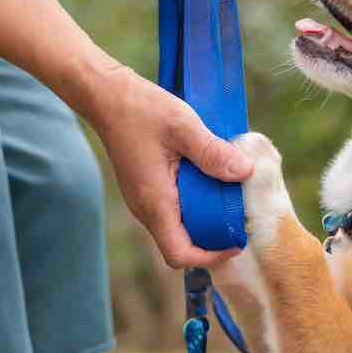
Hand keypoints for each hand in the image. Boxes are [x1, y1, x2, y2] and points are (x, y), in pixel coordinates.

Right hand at [88, 66, 252, 267]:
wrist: (107, 96)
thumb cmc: (140, 109)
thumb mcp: (183, 126)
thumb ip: (213, 152)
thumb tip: (244, 172)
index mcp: (154, 201)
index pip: (179, 254)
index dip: (210, 256)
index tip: (235, 241)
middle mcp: (146, 208)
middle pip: (181, 244)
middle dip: (212, 238)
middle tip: (240, 217)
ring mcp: (144, 200)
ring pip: (178, 227)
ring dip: (204, 219)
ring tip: (230, 198)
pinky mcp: (147, 188)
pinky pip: (173, 209)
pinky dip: (195, 204)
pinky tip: (211, 181)